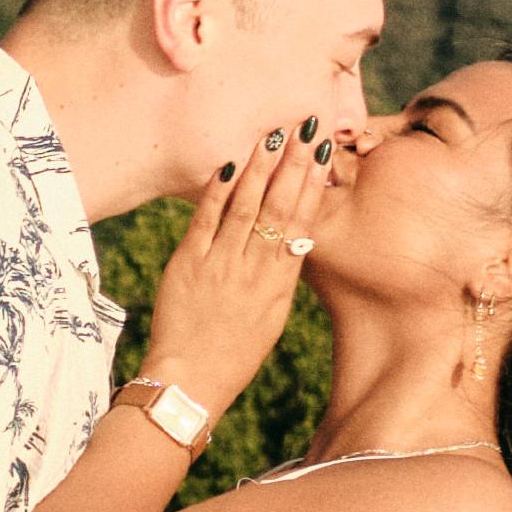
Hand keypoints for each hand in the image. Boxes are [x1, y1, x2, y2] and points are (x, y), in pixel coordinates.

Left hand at [142, 121, 334, 422]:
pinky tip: (227, 164)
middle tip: (305, 129)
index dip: (312, 187)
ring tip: (272, 137)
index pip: (301, 225)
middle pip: (278, 209)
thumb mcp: (270, 317)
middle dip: (293, 166)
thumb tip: (292, 238)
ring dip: (259, 169)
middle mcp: (254, 271)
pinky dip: (217, 192)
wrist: (191, 381)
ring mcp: (221, 266)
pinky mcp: (188, 265)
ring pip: (245, 207)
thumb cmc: (233, 353)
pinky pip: (205, 220)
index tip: (323, 155)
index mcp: (279, 285)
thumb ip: (280, 275)